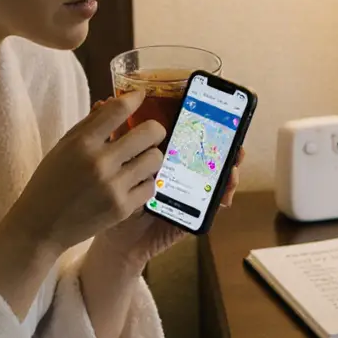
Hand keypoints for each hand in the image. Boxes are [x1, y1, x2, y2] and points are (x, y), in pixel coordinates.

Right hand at [4, 92, 166, 254]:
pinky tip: (133, 182)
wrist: (41, 226)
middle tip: (150, 134)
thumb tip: (114, 101)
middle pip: (150, 133)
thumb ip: (90, 124)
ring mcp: (113, 187)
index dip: (135, 98)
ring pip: (155, 159)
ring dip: (150, 156)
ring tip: (139, 161)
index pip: (119, 109)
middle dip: (154, 130)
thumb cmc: (50, 182)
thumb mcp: (63, 147)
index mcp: (82, 143)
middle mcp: (100, 162)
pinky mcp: (122, 208)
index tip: (141, 96)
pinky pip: (151, 186)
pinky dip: (144, 181)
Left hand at [93, 106, 245, 268]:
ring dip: (229, 167)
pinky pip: (213, 203)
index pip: (189, 133)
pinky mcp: (194, 212)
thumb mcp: (112, 163)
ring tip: (233, 164)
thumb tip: (103, 101)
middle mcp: (183, 170)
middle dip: (225, 142)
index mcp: (166, 154)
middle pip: (209, 150)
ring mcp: (191, 190)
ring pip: (217, 174)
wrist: (116, 236)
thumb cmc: (114, 197)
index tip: (214, 109)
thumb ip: (111, 135)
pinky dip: (223, 196)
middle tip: (233, 138)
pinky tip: (225, 194)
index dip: (203, 121)